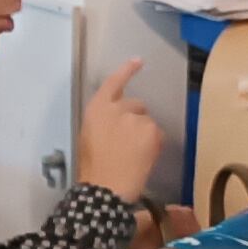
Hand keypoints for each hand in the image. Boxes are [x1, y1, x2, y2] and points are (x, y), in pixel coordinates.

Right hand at [76, 57, 166, 197]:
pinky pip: (157, 133)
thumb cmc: (94, 168)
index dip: (126, 71)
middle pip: (136, 105)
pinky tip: (143, 157)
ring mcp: (136, 118)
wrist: (106, 187)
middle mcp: (117, 108)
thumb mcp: (90, 137)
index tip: (138, 61)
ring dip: (144, 133)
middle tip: (128, 143)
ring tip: (133, 154)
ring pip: (147, 121)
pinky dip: (154, 144)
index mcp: (96, 109)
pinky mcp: (151, 130)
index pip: (113, 83)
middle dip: (136, 118)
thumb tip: (118, 123)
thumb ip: (105, 122)